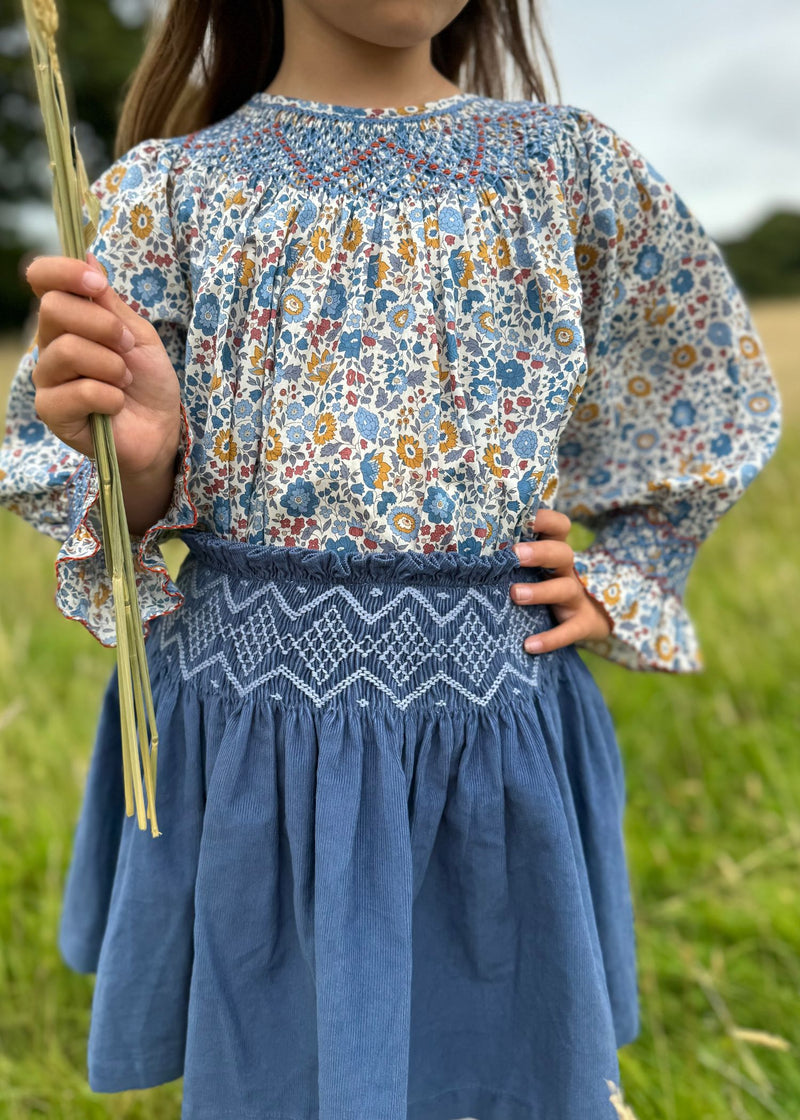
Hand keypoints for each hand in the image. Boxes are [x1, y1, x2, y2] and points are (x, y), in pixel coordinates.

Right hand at [25, 250, 180, 477]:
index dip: (64, 272)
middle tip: (128, 347)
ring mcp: (48, 379)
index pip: (43, 279)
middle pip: (54, 310)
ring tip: (125, 380)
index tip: (97, 284)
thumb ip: (110, 304)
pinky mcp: (52, 413)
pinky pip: (78, 391)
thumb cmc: (148, 382)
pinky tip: (117, 405)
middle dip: (103, 326)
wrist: (160, 431)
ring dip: (110, 365)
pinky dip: (109, 396)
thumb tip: (87, 257)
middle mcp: (50, 345)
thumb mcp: (138, 335)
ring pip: (66, 351)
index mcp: (69, 320)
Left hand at [511, 508, 613, 653]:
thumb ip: (508, 555)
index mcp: (552, 551)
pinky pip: (569, 631)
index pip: (558, 526)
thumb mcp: (530, 567)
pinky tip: (529, 645)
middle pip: (562, 553)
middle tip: (514, 555)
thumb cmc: (542, 584)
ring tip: (515, 595)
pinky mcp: (580, 624)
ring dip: (540, 591)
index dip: (545, 519)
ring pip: (565, 588)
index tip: (524, 518)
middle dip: (540, 552)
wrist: (584, 620)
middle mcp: (564, 571)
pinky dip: (550, 639)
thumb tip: (459, 545)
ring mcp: (574, 597)